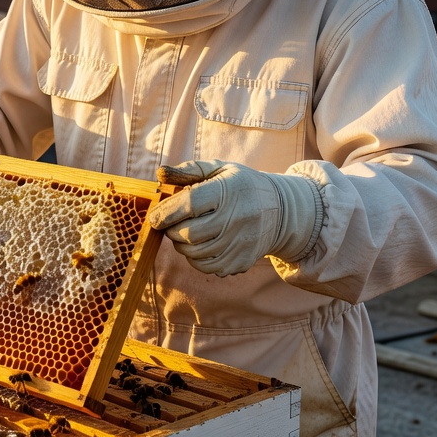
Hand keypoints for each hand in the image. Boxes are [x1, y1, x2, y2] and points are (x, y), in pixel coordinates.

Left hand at [147, 160, 321, 276]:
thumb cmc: (241, 186)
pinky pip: (207, 267)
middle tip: (172, 224)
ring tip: (186, 232)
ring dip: (181, 245)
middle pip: (189, 233)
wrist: (280, 211)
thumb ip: (189, 170)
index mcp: (229, 190)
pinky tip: (200, 245)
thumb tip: (160, 173)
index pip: (190, 204)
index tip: (155, 217)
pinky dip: (195, 259)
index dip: (166, 213)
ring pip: (195, 253)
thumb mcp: (220, 169)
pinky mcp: (242, 261)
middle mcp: (237, 218)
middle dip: (172, 230)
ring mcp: (241, 243)